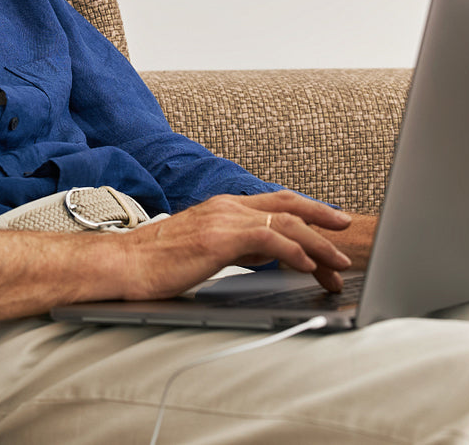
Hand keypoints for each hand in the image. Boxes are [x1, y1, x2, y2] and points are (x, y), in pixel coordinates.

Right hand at [119, 190, 353, 297]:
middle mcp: (227, 207)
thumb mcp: (203, 250)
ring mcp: (224, 219)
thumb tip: (263, 255)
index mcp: (223, 208)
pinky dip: (294, 251)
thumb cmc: (155, 263)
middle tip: (346, 230)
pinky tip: (307, 266)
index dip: (306, 211)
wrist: (122, 263)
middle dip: (322, 215)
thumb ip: (234, 246)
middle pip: (287, 204)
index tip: (329, 223)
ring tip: (336, 262)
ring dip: (318, 243)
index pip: (274, 202)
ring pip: (286, 222)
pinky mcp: (219, 238)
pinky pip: (269, 239)